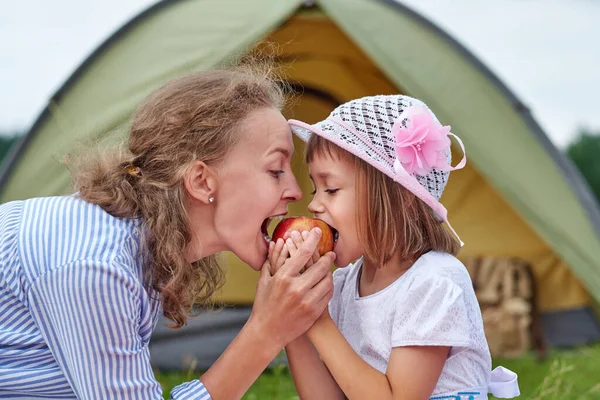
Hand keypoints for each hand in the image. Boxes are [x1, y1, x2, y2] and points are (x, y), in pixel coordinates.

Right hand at [250, 227, 335, 347]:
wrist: (267, 331)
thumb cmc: (264, 304)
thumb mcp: (264, 281)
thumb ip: (272, 260)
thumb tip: (279, 242)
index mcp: (283, 277)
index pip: (303, 253)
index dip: (313, 240)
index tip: (318, 232)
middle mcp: (296, 288)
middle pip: (320, 266)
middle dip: (327, 258)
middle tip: (330, 254)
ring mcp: (306, 301)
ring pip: (327, 280)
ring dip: (329, 273)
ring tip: (327, 270)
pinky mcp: (314, 312)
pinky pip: (327, 294)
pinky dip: (328, 287)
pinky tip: (325, 283)